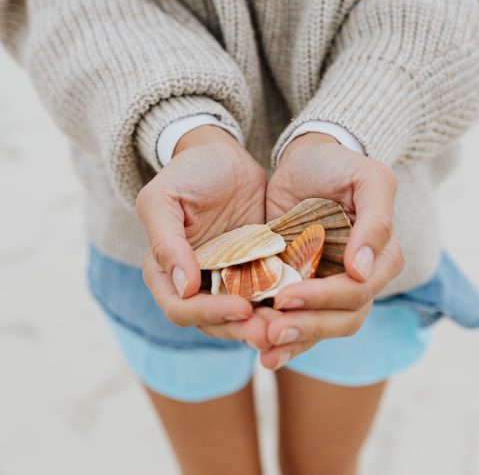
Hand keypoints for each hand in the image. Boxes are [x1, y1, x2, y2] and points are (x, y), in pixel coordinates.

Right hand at [136, 125, 268, 346]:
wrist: (223, 158)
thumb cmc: (187, 173)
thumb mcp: (164, 199)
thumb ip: (166, 242)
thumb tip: (184, 287)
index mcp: (166, 271)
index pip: (180, 308)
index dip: (208, 314)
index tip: (240, 308)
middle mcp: (196, 283)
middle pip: (214, 322)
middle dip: (241, 330)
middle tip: (271, 332)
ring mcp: (226, 279)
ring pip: (243, 316)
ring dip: (264, 324)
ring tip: (290, 325)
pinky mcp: (254, 271)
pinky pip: (267, 293)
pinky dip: (281, 304)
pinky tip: (302, 306)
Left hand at [259, 132, 403, 367]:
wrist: (306, 162)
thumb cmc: (338, 166)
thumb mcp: (369, 180)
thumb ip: (376, 221)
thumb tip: (361, 271)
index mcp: (380, 258)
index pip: (357, 293)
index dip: (324, 299)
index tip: (286, 297)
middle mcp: (359, 279)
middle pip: (341, 319)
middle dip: (306, 328)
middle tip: (271, 331)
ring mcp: (330, 286)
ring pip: (319, 327)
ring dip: (293, 341)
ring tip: (262, 349)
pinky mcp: (303, 285)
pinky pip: (298, 319)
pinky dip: (282, 337)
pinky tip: (261, 349)